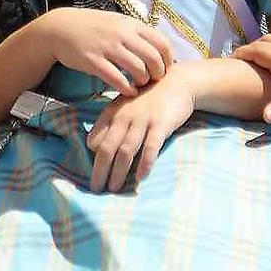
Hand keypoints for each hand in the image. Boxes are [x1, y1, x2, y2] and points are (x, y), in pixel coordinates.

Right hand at [37, 7, 171, 96]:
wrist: (61, 28)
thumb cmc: (93, 27)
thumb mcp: (118, 22)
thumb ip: (137, 33)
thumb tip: (159, 48)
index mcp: (131, 24)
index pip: (162, 43)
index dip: (168, 59)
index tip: (165, 68)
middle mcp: (122, 34)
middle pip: (153, 58)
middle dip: (158, 73)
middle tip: (155, 80)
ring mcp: (107, 47)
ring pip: (138, 69)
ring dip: (143, 81)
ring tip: (140, 84)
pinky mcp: (93, 61)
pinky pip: (117, 79)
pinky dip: (127, 88)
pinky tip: (128, 91)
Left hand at [85, 77, 193, 191]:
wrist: (177, 82)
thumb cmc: (148, 97)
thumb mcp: (125, 105)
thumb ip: (110, 123)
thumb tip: (93, 146)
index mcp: (112, 112)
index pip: (95, 138)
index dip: (92, 157)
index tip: (94, 172)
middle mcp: (124, 116)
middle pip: (107, 149)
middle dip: (100, 171)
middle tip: (96, 189)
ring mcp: (142, 120)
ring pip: (126, 151)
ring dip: (118, 173)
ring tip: (114, 189)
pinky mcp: (161, 124)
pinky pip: (150, 148)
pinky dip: (144, 164)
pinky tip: (140, 178)